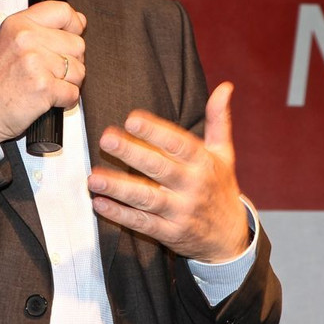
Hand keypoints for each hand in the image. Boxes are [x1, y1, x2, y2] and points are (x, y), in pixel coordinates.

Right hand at [0, 1, 85, 141]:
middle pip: (77, 43)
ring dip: (70, 82)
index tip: (72, 35)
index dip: (74, 25)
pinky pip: (74, 92)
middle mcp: (26, 38)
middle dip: (71, 61)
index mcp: (19, 23)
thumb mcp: (12, 41)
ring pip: (79, 69)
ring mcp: (35, 62)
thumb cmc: (0, 80)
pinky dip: (66, 100)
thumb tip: (80, 20)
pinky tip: (49, 98)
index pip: (62, 11)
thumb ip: (43, 27)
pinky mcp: (44, 86)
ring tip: (48, 84)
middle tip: (51, 71)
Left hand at [87, 82, 249, 262]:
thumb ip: (219, 119)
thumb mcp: (224, 153)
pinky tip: (100, 203)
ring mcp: (181, 211)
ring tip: (94, 178)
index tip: (132, 119)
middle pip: (159, 168)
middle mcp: (192, 186)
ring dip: (119, 188)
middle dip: (131, 153)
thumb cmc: (220, 187)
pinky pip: (142, 223)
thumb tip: (224, 87)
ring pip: (146, 198)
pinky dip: (120, 215)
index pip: (178, 144)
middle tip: (106, 139)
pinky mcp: (170, 233)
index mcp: (203, 163)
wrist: (230, 237)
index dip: (155, 131)